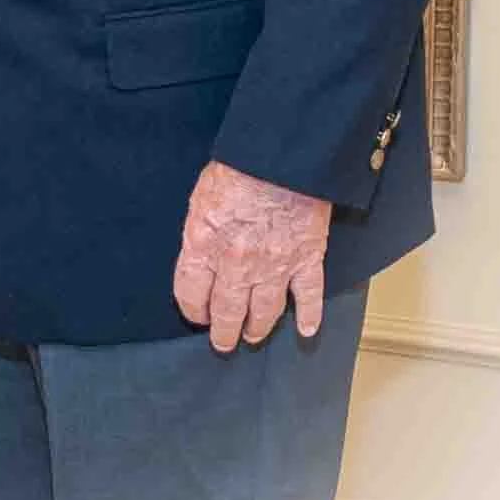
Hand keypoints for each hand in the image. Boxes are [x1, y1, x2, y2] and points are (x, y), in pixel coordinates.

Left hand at [173, 160, 330, 353]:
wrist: (280, 157)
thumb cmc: (238, 166)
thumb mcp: (201, 196)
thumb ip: (200, 230)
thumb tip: (200, 250)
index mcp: (204, 245)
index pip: (190, 293)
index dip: (192, 309)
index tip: (196, 315)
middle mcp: (236, 264)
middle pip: (227, 311)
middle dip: (223, 332)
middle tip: (223, 342)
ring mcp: (275, 265)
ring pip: (264, 311)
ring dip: (258, 329)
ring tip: (253, 337)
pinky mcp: (307, 258)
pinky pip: (309, 296)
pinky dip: (309, 316)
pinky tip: (306, 330)